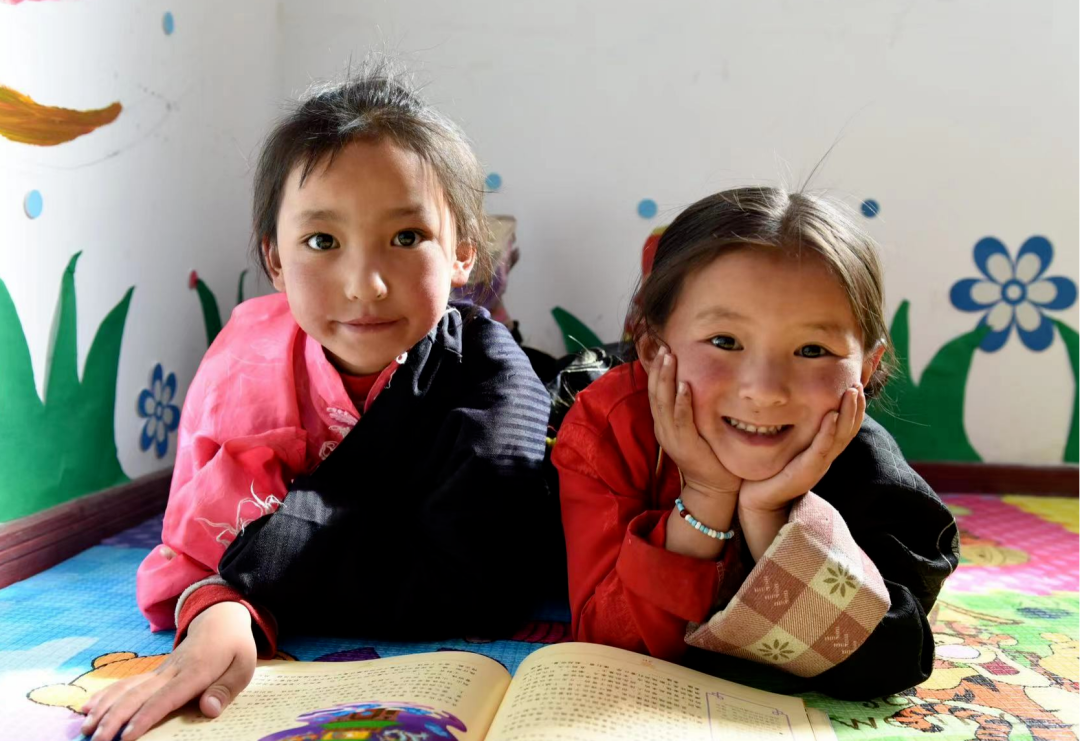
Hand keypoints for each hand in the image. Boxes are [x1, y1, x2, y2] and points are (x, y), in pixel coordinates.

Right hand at [80, 601, 256, 740]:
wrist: (220, 619)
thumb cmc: (234, 647)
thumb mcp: (243, 667)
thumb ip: (225, 689)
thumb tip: (208, 710)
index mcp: (195, 672)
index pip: (166, 698)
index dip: (145, 717)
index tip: (127, 736)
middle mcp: (171, 671)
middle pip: (138, 696)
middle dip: (115, 719)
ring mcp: (159, 671)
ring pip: (126, 689)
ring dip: (105, 709)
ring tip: (86, 728)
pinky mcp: (153, 672)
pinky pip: (126, 683)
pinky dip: (105, 696)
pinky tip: (88, 708)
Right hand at [647, 347, 739, 499]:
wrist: (713, 489)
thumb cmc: (710, 456)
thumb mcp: (696, 428)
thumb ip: (691, 409)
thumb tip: (696, 382)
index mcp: (664, 424)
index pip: (655, 392)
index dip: (657, 371)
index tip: (662, 350)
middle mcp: (663, 429)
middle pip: (655, 393)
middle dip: (659, 369)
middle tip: (664, 347)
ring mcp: (672, 437)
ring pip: (663, 403)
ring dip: (666, 379)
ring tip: (669, 358)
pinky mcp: (685, 445)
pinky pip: (680, 420)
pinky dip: (681, 403)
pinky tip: (683, 386)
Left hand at [739, 383, 864, 516]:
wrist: (758, 500)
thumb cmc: (771, 470)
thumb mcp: (789, 445)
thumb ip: (797, 428)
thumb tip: (795, 401)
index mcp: (823, 449)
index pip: (845, 425)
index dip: (854, 407)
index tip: (856, 384)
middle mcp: (825, 456)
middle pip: (849, 429)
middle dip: (856, 406)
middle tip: (859, 384)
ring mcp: (818, 464)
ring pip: (841, 436)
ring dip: (848, 413)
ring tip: (852, 393)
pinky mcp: (806, 471)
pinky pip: (821, 449)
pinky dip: (828, 431)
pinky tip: (832, 415)